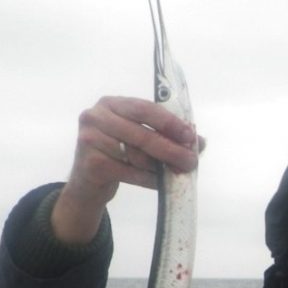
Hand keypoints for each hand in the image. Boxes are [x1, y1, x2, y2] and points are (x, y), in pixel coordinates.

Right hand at [52, 96, 202, 243]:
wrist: (88, 183)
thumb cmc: (117, 155)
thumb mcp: (137, 140)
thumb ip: (165, 135)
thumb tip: (200, 142)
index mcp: (111, 104)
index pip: (145, 108)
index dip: (169, 122)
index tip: (190, 136)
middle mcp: (96, 117)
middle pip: (142, 134)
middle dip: (171, 149)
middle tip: (191, 161)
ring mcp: (90, 140)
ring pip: (137, 155)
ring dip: (161, 167)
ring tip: (176, 173)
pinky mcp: (91, 164)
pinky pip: (130, 173)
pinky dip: (149, 180)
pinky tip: (161, 184)